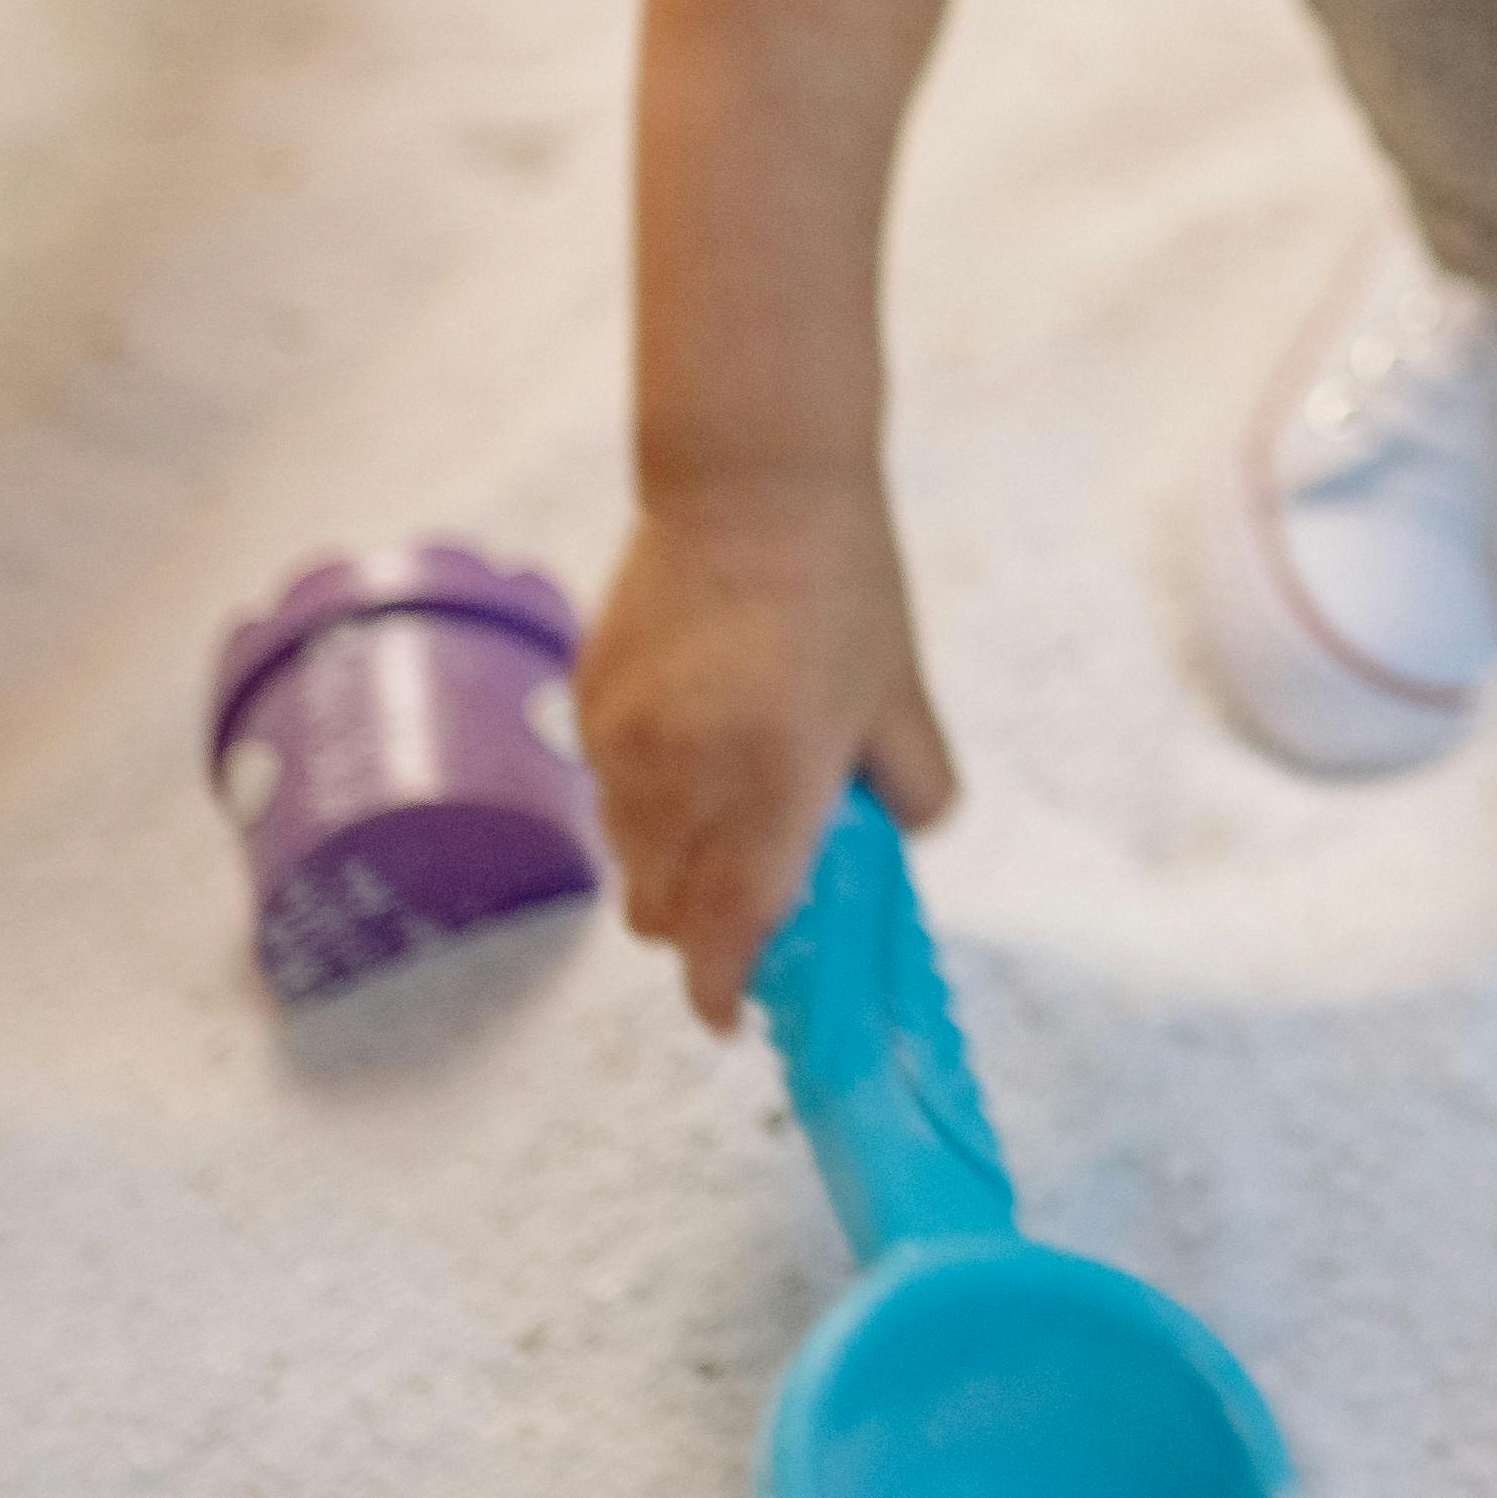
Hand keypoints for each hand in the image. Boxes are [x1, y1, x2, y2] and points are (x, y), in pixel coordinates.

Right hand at [574, 472, 959, 1029]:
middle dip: (703, 934)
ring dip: (671, 870)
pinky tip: (695, 751)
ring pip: (626, 859)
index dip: (724, 988)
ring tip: (728, 819)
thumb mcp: (899, 694)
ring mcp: (622, 740)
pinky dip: (645, 806)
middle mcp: (684, 772)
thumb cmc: (844, 585)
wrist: (749, 480)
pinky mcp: (587, 703)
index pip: (731, 925)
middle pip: (664, 913)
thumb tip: (890, 848)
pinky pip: (606, 794)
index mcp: (773, 778)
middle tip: (751, 912)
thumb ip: (909, 791)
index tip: (732, 1017)